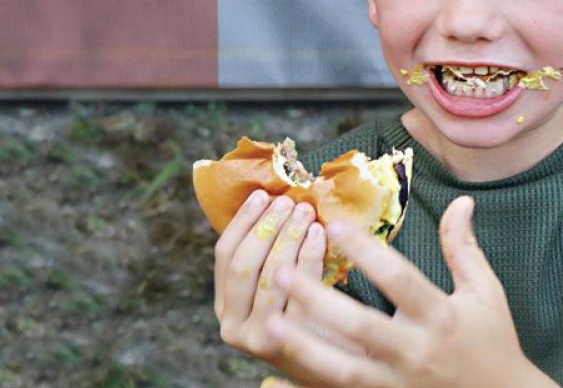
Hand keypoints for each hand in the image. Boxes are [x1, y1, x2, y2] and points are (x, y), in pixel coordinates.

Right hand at [213, 190, 328, 364]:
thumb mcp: (281, 292)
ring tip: (305, 213)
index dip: (243, 221)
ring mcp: (257, 337)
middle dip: (266, 227)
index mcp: (225, 306)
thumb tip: (279, 201)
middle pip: (243, 264)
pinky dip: (307, 256)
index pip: (224, 256)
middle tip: (288, 202)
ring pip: (269, 275)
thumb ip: (271, 258)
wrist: (338, 367)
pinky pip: (298, 289)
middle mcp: (232, 325)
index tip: (262, 194)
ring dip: (287, 237)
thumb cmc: (311, 321)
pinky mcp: (288, 342)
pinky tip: (319, 236)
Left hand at [265, 196, 557, 387]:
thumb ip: (463, 247)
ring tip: (271, 322)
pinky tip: (281, 370)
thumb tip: (461, 200)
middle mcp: (417, 351)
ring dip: (307, 346)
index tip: (333, 224)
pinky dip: (313, 381)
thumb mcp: (486, 291)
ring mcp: (399, 383)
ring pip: (345, 368)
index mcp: (440, 316)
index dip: (366, 251)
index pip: (399, 278)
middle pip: (362, 326)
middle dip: (319, 300)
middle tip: (281, 272)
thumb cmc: (493, 341)